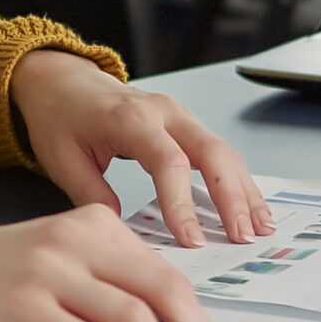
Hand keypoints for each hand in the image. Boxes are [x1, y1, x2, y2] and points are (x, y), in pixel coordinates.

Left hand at [9, 50, 270, 246]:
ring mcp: (179, 115)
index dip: (183, 204)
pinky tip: (250, 207)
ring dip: (244, 190)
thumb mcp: (62, 160)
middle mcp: (163, 112)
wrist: (61, 80)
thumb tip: (126, 235)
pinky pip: (218, 151)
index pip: (168, 163)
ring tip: (261, 228)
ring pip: (223, 151)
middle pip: (211, 152)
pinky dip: (237, 180)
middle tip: (242, 238)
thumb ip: (94, 197)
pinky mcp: (185, 124)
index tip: (192, 241)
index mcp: (131, 119)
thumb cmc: (60, 117)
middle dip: (231, 197)